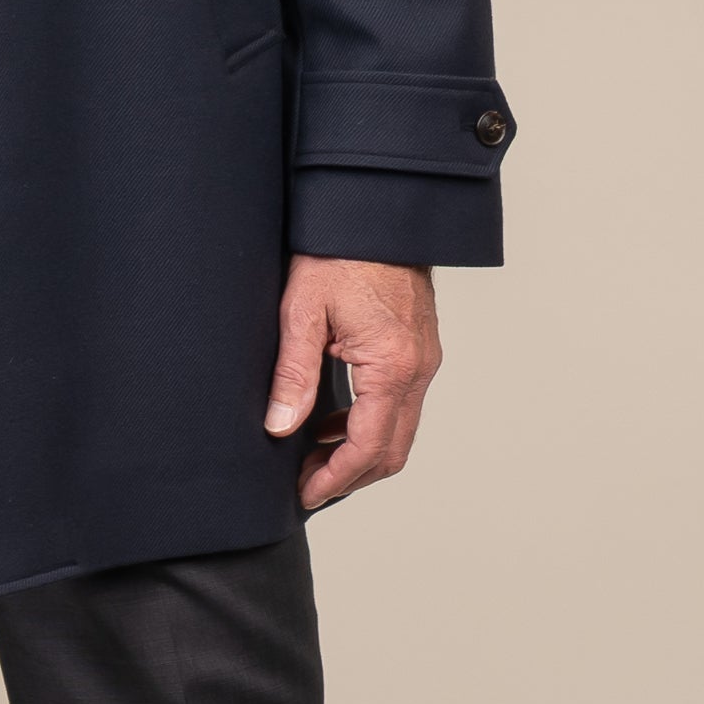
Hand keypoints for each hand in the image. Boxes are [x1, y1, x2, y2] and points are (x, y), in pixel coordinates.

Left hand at [263, 256, 440, 509]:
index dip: (335, 479)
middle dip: (350, 477)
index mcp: (392, 366)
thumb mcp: (303, 310)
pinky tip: (333, 418)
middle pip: (392, 450)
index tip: (305, 494)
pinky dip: (370, 423)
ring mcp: (424, 358)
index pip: (368, 447)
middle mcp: (418, 369)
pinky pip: (401, 403)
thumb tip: (280, 428)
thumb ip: (293, 373)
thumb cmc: (339, 251)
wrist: (376, 209)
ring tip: (314, 457)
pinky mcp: (419, 347)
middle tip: (307, 485)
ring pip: (399, 430)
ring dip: (360, 452)